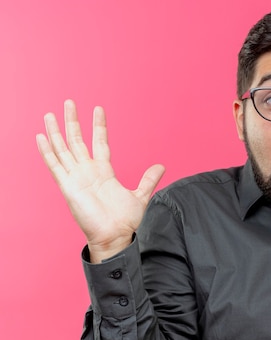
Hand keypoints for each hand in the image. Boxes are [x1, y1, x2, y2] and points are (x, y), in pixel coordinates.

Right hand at [36, 100, 164, 261]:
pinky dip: (47, 151)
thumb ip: (148, 180)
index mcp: (103, 172)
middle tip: (69, 102)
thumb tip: (161, 166)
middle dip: (73, 122)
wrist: (115, 237)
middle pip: (77, 140)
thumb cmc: (125, 221)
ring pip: (63, 149)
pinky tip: (41, 136)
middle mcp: (87, 172)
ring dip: (56, 131)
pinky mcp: (68, 186)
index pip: (99, 142)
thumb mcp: (140, 195)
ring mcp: (76, 177)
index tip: (98, 109)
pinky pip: (55, 165)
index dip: (98, 126)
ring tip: (51, 113)